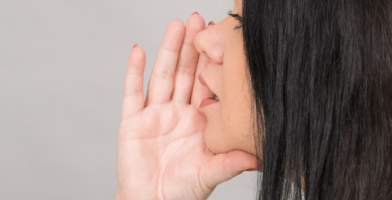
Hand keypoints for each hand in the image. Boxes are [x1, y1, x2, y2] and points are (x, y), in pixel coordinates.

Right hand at [116, 13, 256, 199]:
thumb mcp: (211, 174)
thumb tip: (259, 157)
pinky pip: (132, 92)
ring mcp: (154, 114)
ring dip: (168, 50)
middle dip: (191, 46)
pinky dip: (133, 71)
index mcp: (198, 120)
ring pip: (163, 75)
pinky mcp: (132, 120)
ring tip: (176, 26)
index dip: (212, 61)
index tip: (220, 38)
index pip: (206, 83)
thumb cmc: (183, 190)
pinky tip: (138, 50)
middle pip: (185, 72)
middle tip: (199, 20)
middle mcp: (177, 111)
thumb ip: (231, 163)